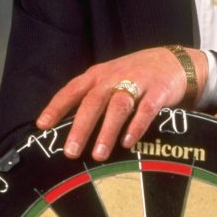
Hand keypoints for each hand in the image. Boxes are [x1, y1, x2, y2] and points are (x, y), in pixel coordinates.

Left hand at [36, 47, 207, 160]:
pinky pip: (146, 110)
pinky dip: (136, 127)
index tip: (42, 126)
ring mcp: (137, 83)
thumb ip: (93, 97)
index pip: (73, 90)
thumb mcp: (110, 78)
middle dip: (81, 128)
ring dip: (107, 131)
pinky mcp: (158, 92)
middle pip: (93, 102)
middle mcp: (114, 77)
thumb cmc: (136, 75)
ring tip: (98, 155)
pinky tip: (128, 143)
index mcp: (98, 75)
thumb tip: (71, 129)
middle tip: (70, 153)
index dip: (56, 107)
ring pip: (118, 107)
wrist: (174, 61)